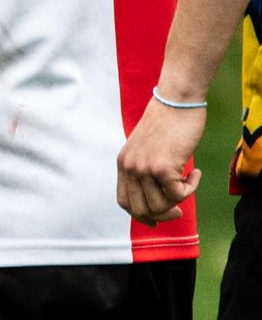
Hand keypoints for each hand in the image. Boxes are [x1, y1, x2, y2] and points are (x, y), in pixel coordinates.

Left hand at [117, 96, 204, 223]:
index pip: (124, 202)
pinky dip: (191, 188)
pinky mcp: (162, 167)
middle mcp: (130, 168)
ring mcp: (144, 168)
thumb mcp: (148, 148)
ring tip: (188, 180)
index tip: (157, 219)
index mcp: (123, 164)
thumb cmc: (168, 123)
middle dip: (162, 215)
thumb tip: (161, 197)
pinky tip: (196, 173)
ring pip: (160, 205)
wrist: (176, 101)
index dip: (140, 215)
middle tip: (179, 210)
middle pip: (141, 210)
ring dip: (179, 199)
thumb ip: (148, 169)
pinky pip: (178, 194)